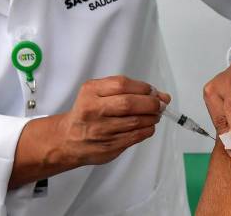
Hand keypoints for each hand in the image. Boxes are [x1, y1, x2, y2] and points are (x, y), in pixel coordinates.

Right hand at [9, 75, 169, 188]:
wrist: (68, 139)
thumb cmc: (88, 112)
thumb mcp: (99, 92)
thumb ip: (129, 89)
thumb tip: (162, 95)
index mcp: (91, 92)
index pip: (122, 84)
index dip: (143, 88)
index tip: (153, 91)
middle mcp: (93, 110)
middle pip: (129, 104)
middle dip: (151, 103)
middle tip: (159, 105)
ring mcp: (100, 130)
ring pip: (135, 122)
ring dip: (151, 117)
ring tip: (154, 115)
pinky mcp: (108, 146)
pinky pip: (135, 136)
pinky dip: (147, 130)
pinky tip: (147, 126)